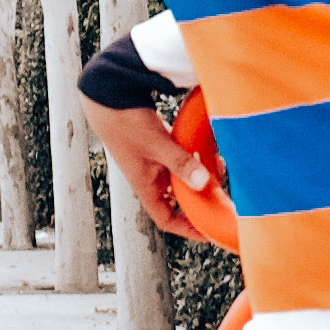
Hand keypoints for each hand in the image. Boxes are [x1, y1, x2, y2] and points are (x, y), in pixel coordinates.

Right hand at [81, 96, 237, 246]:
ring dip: (199, 178)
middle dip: (200, 200)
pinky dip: (192, 160)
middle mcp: (149, 178)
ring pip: (180, 179)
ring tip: (219, 168)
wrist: (107, 97)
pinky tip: (205, 149)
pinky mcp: (155, 146)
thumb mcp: (157, 145)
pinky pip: (178, 161)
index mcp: (145, 186)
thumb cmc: (127, 123)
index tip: (210, 232)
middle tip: (222, 195)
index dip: (188, 230)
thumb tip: (203, 182)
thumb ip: (180, 163)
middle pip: (178, 201)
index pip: (167, 219)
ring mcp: (152, 163)